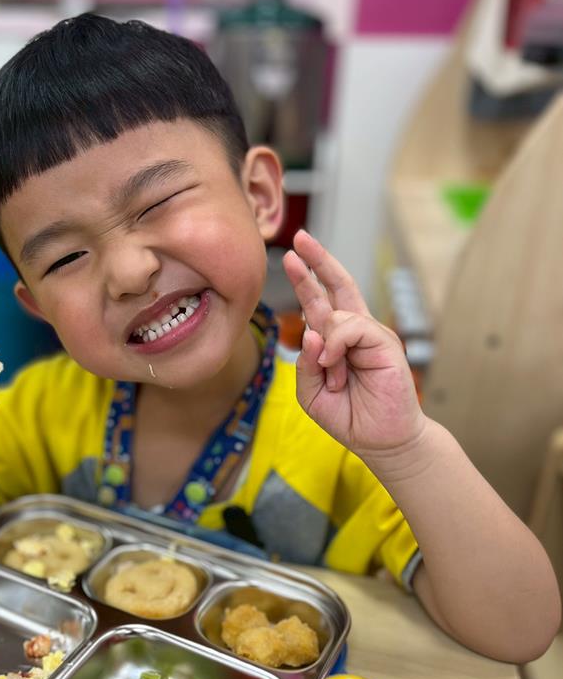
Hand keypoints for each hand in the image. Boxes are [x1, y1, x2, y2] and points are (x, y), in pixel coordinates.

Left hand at [282, 231, 424, 457]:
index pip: (321, 300)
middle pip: (337, 285)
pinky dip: (335, 344)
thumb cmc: (349, 416)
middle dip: (318, 260)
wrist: (381, 440)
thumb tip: (311, 333)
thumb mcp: (312, 392)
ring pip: (336, 313)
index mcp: (337, 339)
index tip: (294, 256)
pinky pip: (351, 327)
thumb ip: (304, 364)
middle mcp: (355, 331)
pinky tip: (333, 365)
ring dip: (323, 345)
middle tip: (300, 238)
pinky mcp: (385, 342)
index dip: (308, 278)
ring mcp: (371, 334)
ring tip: (331, 373)